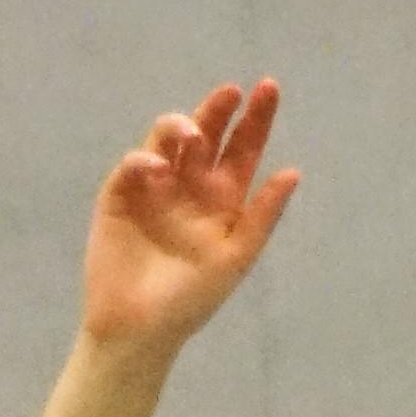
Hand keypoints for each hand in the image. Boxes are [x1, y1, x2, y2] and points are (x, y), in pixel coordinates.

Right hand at [81, 82, 298, 355]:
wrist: (140, 328)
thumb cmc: (191, 301)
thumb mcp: (236, 257)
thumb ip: (263, 216)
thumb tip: (294, 172)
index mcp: (222, 200)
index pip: (242, 150)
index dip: (256, 120)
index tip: (269, 88)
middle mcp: (190, 186)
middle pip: (206, 133)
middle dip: (219, 109)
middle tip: (233, 93)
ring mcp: (154, 185)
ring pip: (168, 137)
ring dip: (182, 126)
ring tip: (193, 135)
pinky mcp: (121, 192)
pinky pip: (135, 162)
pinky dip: (147, 160)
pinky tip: (159, 172)